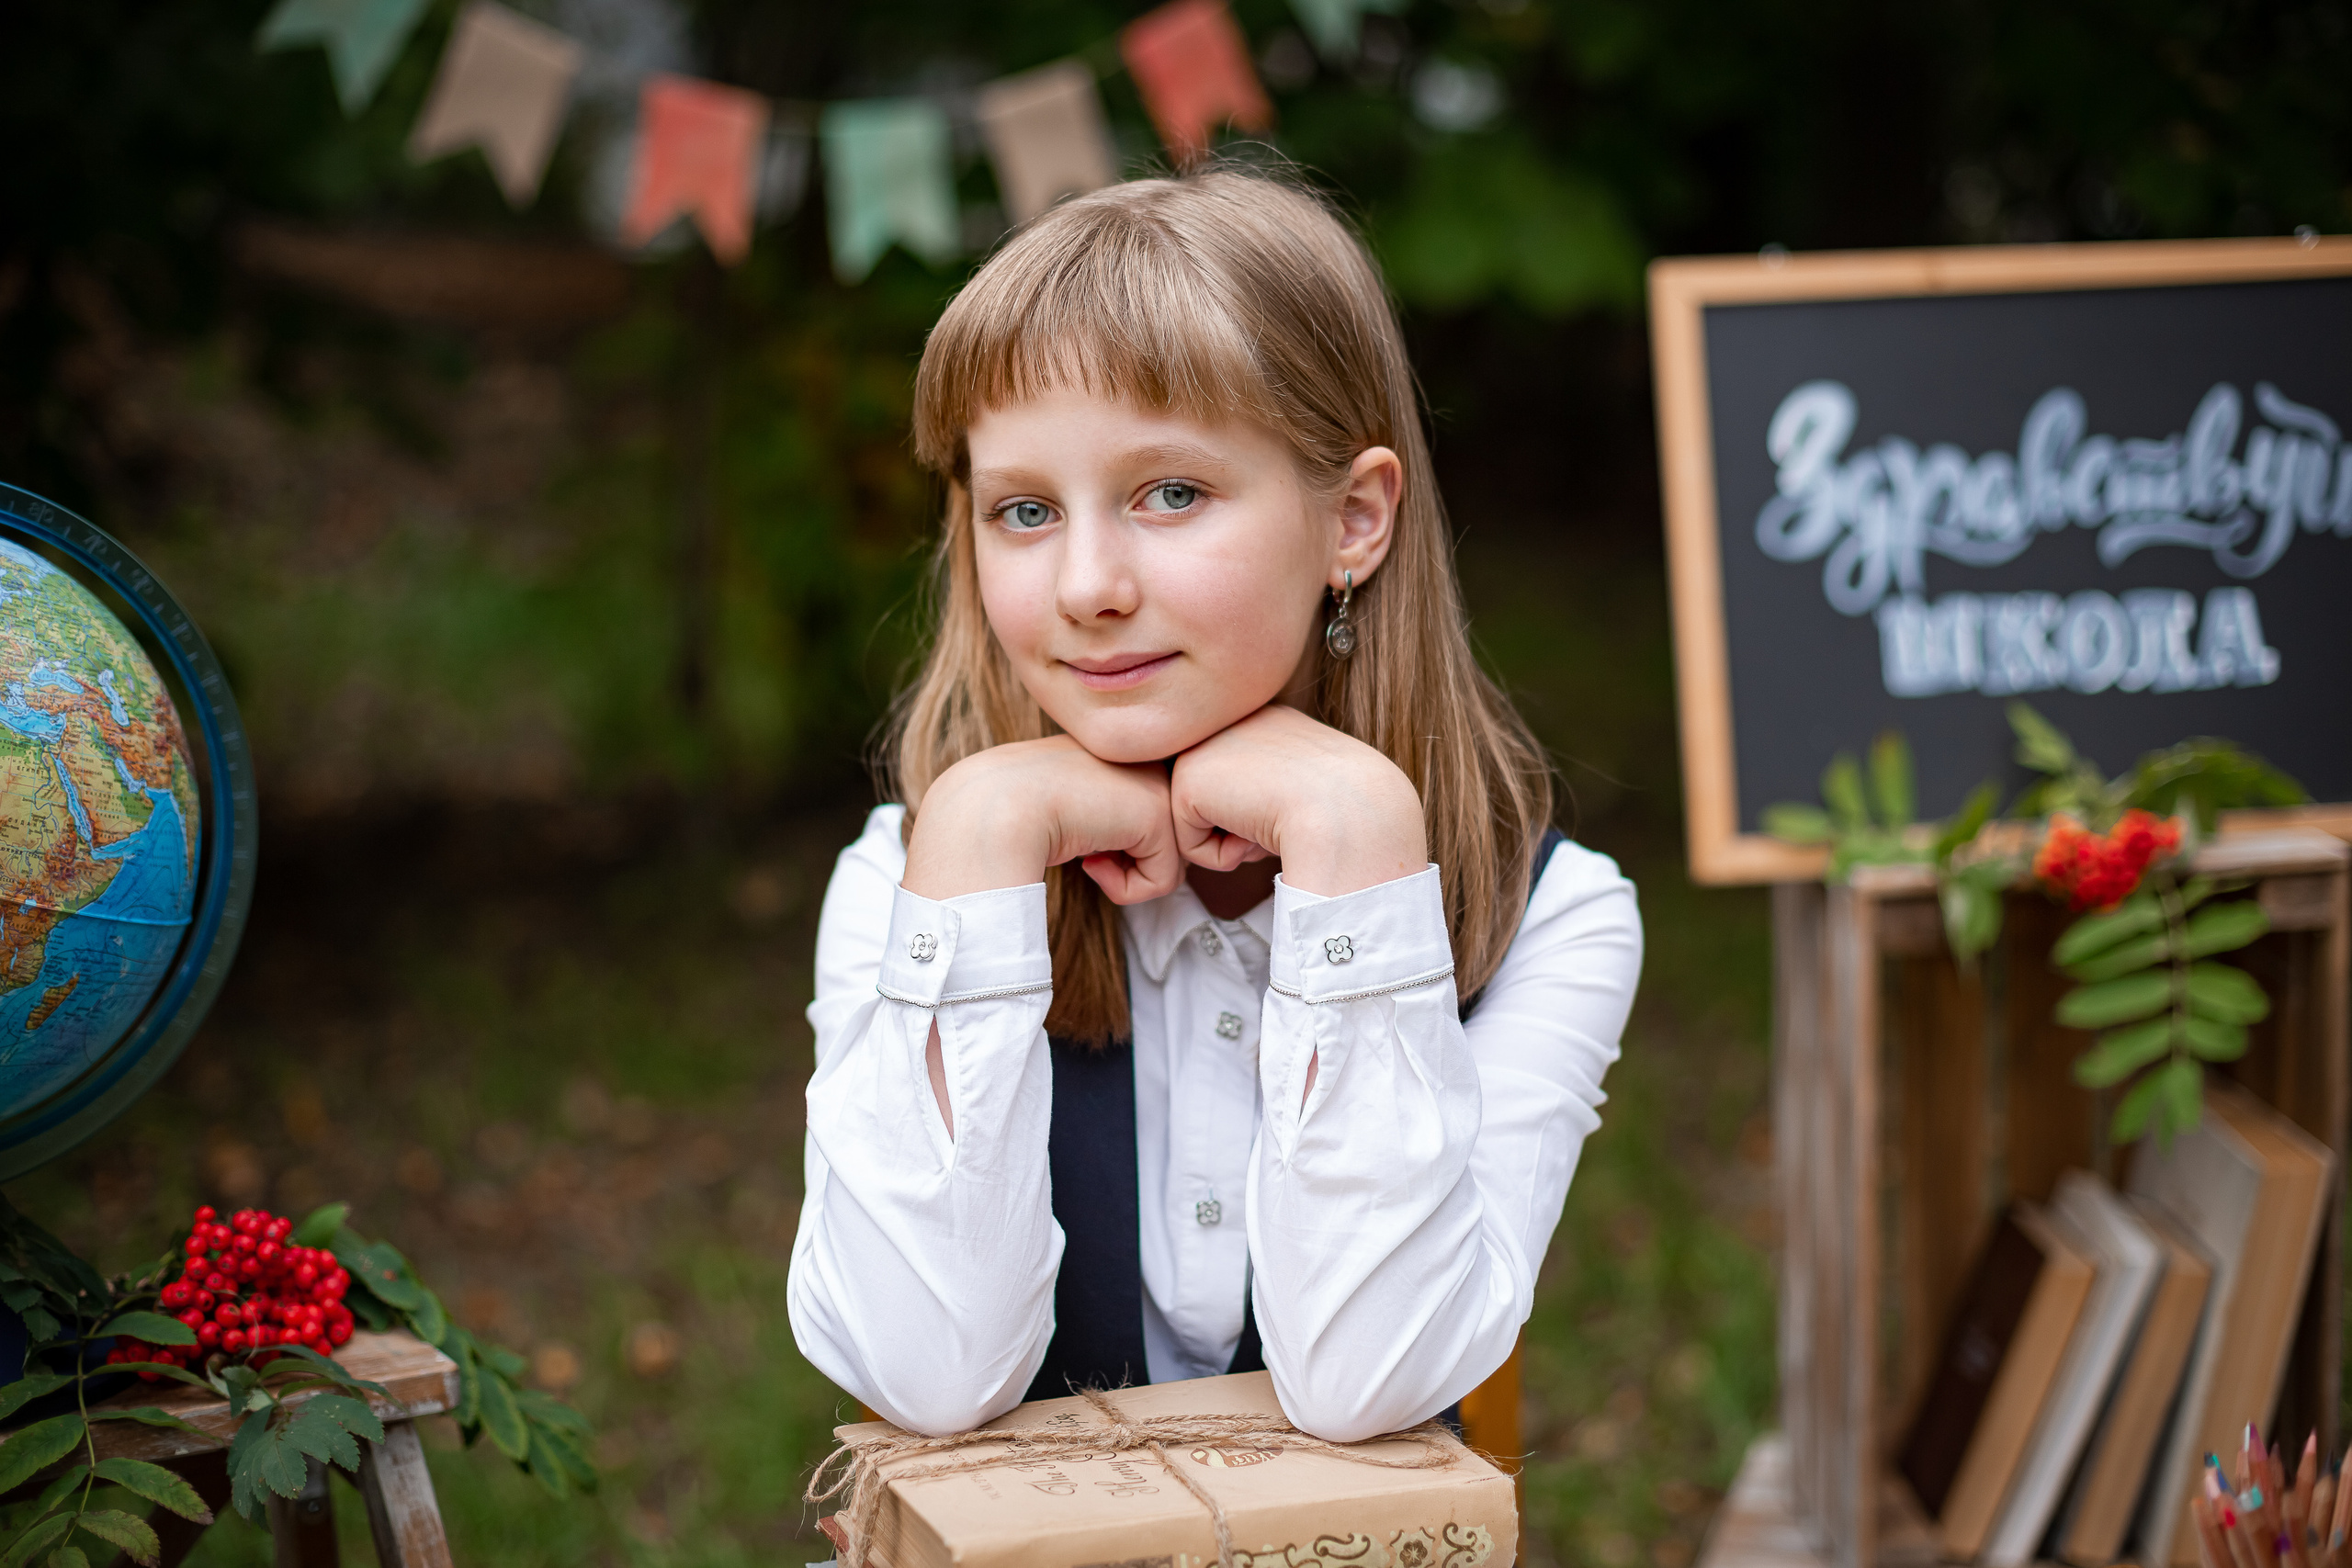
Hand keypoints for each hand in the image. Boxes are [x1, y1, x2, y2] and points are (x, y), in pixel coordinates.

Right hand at [902, 735, 1185, 903]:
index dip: (1115, 843)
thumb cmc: (1017, 809)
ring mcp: (1156, 782)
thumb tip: (1124, 845)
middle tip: (1087, 855)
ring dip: (1126, 877)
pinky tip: (1089, 863)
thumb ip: (1103, 811)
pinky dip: (1125, 889)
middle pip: (1166, 838)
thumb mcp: (1067, 801)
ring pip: (1169, 861)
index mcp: (1125, 749)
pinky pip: (1164, 880)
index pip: (1146, 815)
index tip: (1076, 834)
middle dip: (1130, 860)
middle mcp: (1147, 758)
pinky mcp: (1157, 814)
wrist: (997, 805)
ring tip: (1088, 859)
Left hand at [1168, 706, 1425, 896]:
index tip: (1306, 808)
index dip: (1274, 815)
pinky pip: (1190, 846)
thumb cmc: (1347, 812)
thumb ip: (1275, 790)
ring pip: (1203, 824)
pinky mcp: (1187, 778)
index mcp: (1268, 719)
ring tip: (1271, 825)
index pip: (1248, 786)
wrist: (1347, 812)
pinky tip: (1254, 834)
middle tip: (1287, 819)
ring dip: (1235, 842)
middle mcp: (1232, 721)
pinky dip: (1221, 858)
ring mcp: (1204, 744)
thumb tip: (1246, 818)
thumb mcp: (1312, 789)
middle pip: (1221, 803)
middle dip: (1248, 826)